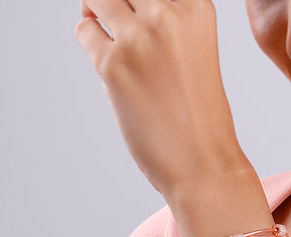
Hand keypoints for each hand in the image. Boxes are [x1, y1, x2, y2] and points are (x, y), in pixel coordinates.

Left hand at [75, 0, 246, 196]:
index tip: (140, 14)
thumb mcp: (196, 54)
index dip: (141, 2)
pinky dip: (92, 42)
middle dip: (118, 0)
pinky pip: (85, 31)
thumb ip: (165, 25)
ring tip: (114, 41)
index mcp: (198, 8)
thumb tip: (105, 8)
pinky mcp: (113, 64)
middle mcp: (169, 13)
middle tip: (120, 21)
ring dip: (98, 11)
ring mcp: (138, 38)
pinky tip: (113, 68)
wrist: (205, 165)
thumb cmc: (201, 118)